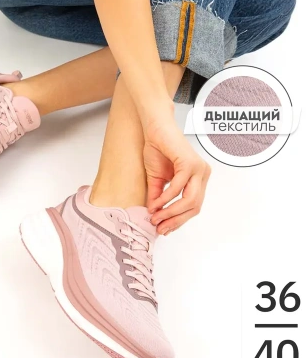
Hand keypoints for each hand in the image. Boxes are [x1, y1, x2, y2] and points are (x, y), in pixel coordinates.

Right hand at [143, 116, 210, 234]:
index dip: (179, 220)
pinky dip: (166, 198)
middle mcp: (203, 174)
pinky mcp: (190, 163)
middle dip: (175, 220)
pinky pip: (179, 187)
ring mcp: (199, 169)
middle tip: (159, 227)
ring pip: (190, 200)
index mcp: (198, 179)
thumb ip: (158, 197)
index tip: (163, 228)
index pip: (193, 207)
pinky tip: (156, 203)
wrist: (155, 128)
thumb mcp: (156, 180)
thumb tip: (154, 215)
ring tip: (156, 217)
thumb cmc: (158, 148)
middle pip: (194, 207)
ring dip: (171, 212)